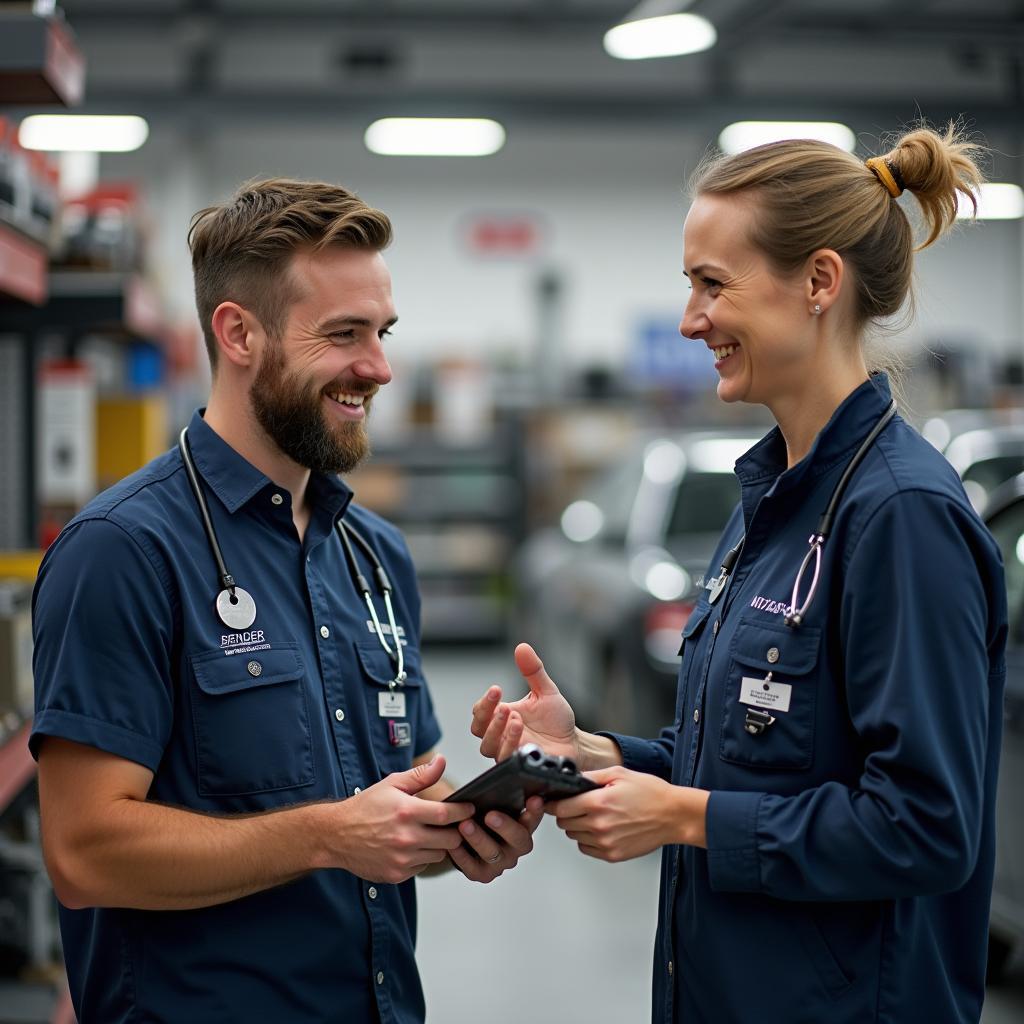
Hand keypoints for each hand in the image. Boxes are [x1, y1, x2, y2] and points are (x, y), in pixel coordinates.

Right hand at [330, 756, 473, 883]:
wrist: (336, 834)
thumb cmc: (365, 807)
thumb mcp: (392, 784)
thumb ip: (421, 775)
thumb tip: (442, 761)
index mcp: (407, 811)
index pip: (447, 814)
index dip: (463, 812)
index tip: (470, 809)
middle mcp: (406, 837)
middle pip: (450, 839)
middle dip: (455, 831)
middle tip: (451, 824)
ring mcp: (402, 859)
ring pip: (438, 855)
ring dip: (439, 845)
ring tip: (429, 834)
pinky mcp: (396, 875)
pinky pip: (422, 867)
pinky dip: (422, 857)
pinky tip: (412, 847)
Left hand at [448, 796, 544, 882]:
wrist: (463, 833)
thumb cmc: (481, 814)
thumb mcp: (493, 800)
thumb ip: (502, 791)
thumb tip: (505, 767)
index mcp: (523, 827)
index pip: (534, 819)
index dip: (535, 811)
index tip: (533, 799)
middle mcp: (515, 848)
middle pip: (519, 840)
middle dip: (505, 827)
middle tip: (491, 815)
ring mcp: (500, 863)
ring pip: (493, 853)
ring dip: (479, 839)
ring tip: (465, 825)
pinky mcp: (481, 874)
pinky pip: (471, 867)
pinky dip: (461, 855)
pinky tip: (453, 843)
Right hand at [471, 643, 579, 762]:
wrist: (574, 742)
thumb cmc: (556, 719)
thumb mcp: (545, 691)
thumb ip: (533, 671)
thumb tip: (522, 647)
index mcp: (502, 716)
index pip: (480, 711)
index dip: (484, 702)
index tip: (496, 689)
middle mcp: (500, 734)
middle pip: (478, 729)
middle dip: (486, 715)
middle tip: (503, 705)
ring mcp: (508, 751)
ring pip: (488, 747)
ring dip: (498, 731)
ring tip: (515, 718)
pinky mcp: (519, 765)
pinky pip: (506, 760)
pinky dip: (511, 746)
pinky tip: (522, 735)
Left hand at [548, 766, 708, 861]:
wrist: (673, 816)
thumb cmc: (651, 794)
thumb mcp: (619, 774)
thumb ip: (591, 776)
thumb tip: (572, 779)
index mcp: (599, 802)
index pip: (560, 808)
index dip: (555, 803)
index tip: (554, 801)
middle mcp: (599, 825)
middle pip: (564, 823)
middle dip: (567, 813)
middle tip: (579, 806)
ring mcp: (605, 843)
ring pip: (574, 836)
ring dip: (578, 826)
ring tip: (594, 816)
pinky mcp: (612, 855)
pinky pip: (586, 849)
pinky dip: (588, 840)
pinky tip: (601, 829)